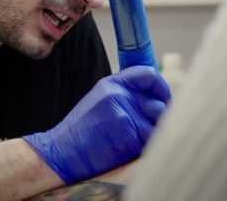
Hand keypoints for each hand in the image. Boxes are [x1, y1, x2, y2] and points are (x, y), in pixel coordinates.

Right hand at [23, 66, 171, 183]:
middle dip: (158, 122)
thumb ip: (126, 96)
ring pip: (157, 126)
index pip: (149, 75)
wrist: (61, 151)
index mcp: (112, 84)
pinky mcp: (127, 134)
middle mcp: (119, 94)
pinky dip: (142, 151)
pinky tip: (124, 151)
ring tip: (130, 142)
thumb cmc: (82, 132)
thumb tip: (159, 103)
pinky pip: (149, 143)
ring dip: (150, 138)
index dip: (162, 89)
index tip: (165, 101)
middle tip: (146, 132)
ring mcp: (123, 113)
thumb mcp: (101, 101)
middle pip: (159, 105)